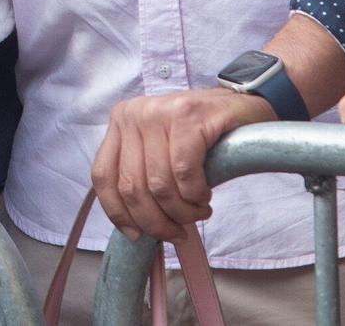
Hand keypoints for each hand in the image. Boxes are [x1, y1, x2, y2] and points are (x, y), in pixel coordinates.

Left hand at [92, 88, 272, 242]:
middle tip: (177, 233)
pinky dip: (195, 194)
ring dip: (181, 211)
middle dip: (155, 221)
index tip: (137, 236)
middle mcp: (132, 114)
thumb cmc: (199, 137)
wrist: (241, 107)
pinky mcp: (187, 117)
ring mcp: (158, 112)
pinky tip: (204, 196)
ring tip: (198, 211)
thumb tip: (134, 229)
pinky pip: (184, 172)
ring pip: (159, 185)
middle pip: (131, 186)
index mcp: (120, 123)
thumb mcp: (160, 151)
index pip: (103, 176)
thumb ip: (142, 177)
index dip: (117, 212)